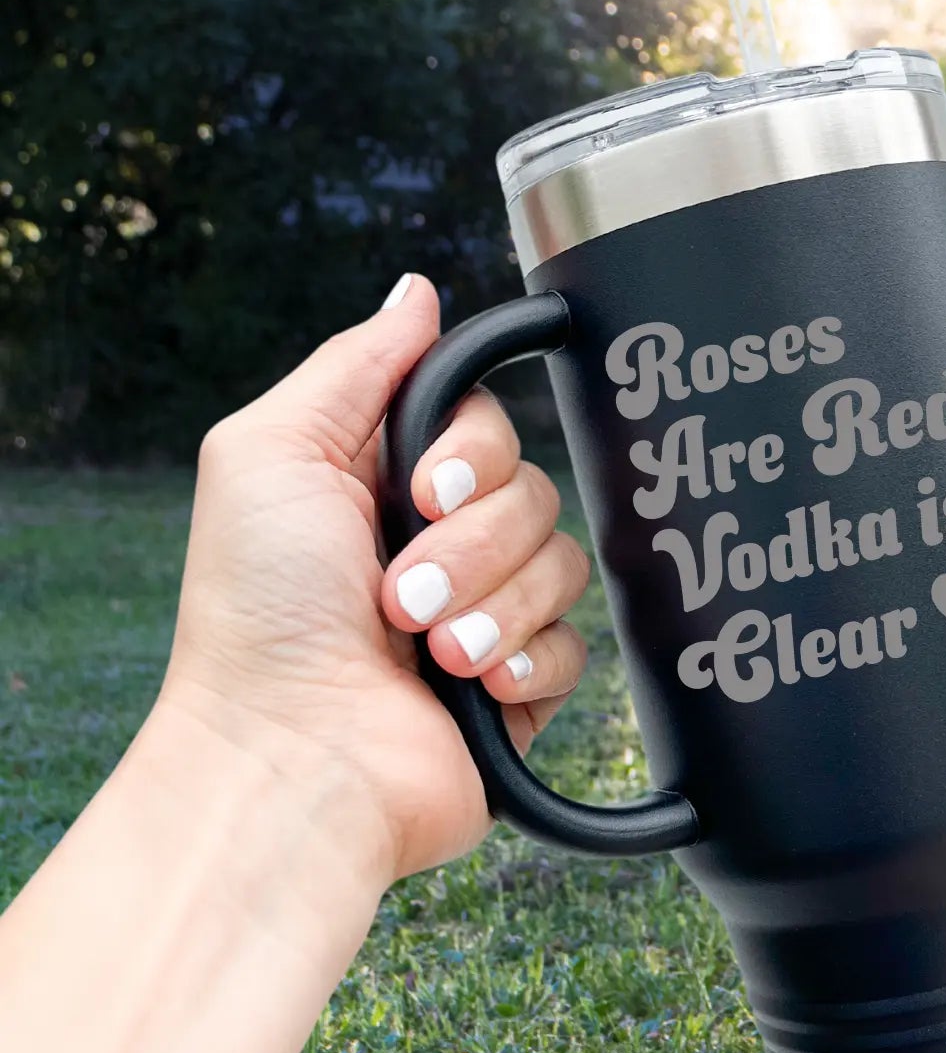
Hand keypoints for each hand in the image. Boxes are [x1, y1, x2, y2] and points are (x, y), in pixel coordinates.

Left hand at [155, 274, 590, 886]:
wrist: (294, 759)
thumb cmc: (259, 617)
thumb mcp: (270, 452)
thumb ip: (356, 366)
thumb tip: (418, 293)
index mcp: (381, 485)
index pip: (487, 425)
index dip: (471, 453)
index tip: (419, 490)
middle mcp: (437, 545)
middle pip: (534, 489)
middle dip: (471, 542)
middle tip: (398, 593)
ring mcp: (483, 615)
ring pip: (564, 563)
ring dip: (490, 605)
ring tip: (425, 652)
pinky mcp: (520, 685)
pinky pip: (580, 643)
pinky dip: (523, 660)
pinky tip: (472, 688)